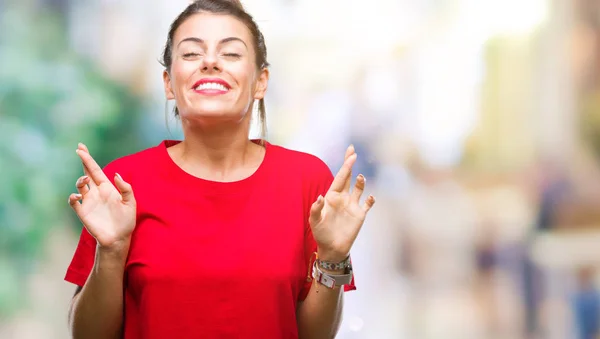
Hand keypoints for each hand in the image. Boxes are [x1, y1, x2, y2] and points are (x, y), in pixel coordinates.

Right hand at [68, 143, 136, 250]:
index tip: (82, 148)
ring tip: (86, 180)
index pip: (96, 170)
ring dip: (81, 180)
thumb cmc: (126, 221)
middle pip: (87, 173)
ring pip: (80, 185)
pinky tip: (78, 196)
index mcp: (107, 188)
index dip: (89, 159)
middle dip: (83, 161)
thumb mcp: (130, 203)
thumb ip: (126, 189)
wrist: (119, 238)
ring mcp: (88, 201)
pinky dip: (73, 197)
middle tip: (79, 149)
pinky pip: (73, 202)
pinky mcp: (83, 212)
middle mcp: (96, 192)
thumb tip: (116, 175)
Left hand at [309, 145, 375, 262]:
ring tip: (360, 177)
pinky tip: (371, 197)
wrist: (332, 248)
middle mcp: (343, 198)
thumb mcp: (314, 221)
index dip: (345, 166)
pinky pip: (367, 204)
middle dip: (350, 164)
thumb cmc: (321, 234)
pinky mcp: (359, 215)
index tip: (351, 155)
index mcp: (332, 196)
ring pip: (358, 189)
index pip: (340, 178)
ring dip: (360, 182)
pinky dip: (370, 200)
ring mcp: (352, 205)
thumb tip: (320, 197)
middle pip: (348, 177)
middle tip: (352, 150)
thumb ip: (316, 209)